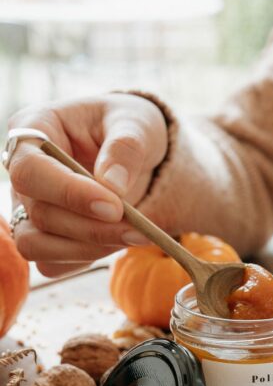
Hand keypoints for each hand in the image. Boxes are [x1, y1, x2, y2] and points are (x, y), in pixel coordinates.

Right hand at [5, 93, 167, 276]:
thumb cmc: (127, 124)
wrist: (134, 147)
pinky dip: (85, 259)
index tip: (114, 207)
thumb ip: (125, 147)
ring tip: (134, 236)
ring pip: (36, 245)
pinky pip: (50, 263)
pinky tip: (116, 242)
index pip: (30, 170)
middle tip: (138, 230)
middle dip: (90, 228)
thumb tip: (113, 185)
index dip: (68, 193)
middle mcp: (23, 170)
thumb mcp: (135, 122)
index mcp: (34, 128)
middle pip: (38, 212)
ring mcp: (27, 205)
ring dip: (87, 249)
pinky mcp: (42, 235)